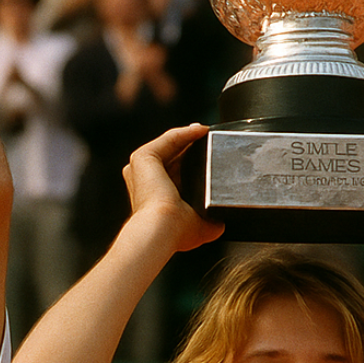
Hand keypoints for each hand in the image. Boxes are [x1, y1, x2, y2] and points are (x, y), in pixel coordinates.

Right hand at [123, 124, 223, 251]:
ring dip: (188, 137)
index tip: (210, 157)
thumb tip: (222, 222)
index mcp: (152, 196)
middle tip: (209, 140)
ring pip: (168, 145)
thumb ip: (210, 221)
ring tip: (206, 132)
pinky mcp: (143, 157)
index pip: (173, 173)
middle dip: (190, 146)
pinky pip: (169, 139)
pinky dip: (185, 133)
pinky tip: (202, 130)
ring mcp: (140, 168)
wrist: (162, 228)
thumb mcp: (199, 227)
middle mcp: (143, 181)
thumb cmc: (177, 232)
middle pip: (171, 156)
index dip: (191, 164)